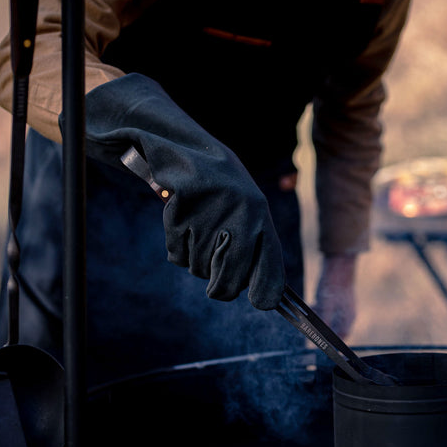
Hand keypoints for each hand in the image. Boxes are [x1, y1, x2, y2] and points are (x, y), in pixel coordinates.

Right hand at [81, 74, 285, 308]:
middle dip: (219, 283)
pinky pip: (178, 253)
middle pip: (229, 283)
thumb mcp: (243, 210)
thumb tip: (269, 297)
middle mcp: (243, 215)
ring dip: (195, 255)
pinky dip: (177, 243)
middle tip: (215, 273)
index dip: (265, 289)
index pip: (270, 265)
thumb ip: (254, 248)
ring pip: (200, 269)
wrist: (178, 144)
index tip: (264, 303)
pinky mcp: (184, 210)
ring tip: (197, 224)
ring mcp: (213, 213)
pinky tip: (181, 218)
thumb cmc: (217, 186)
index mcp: (260, 214)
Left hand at [315, 254, 356, 337]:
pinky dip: (321, 310)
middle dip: (322, 328)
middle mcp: (348, 314)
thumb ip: (324, 320)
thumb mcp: (325, 304)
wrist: (338, 264)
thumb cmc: (333, 284)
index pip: (342, 336)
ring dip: (320, 318)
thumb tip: (319, 334)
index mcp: (348, 317)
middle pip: (335, 329)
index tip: (320, 342)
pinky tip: (314, 304)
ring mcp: (343, 307)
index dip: (331, 342)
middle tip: (311, 326)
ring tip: (313, 310)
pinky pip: (329, 310)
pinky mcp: (338, 300)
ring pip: (330, 319)